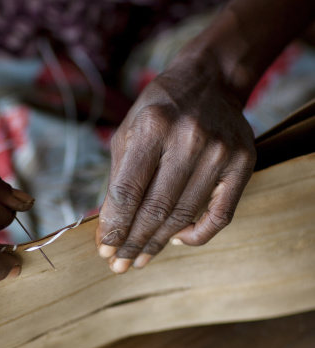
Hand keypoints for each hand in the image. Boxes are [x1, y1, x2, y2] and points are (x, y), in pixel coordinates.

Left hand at [96, 59, 255, 272]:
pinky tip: (176, 240)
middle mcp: (188, 138)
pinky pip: (221, 215)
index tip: (104, 249)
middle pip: (156, 208)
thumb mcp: (128, 132)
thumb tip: (109, 228)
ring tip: (140, 259)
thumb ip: (119, 178)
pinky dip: (197, 235)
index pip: (128, 190)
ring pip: (184, 215)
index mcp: (152, 126)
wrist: (209, 82)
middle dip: (133, 242)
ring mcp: (220, 151)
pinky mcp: (243, 162)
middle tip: (120, 265)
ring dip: (158, 243)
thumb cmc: (159, 111)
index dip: (115, 226)